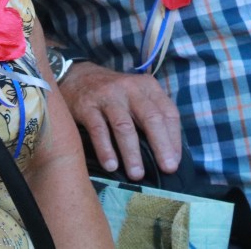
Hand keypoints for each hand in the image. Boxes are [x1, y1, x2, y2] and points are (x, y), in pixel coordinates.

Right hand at [59, 61, 182, 180]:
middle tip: (167, 169)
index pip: (168, 112)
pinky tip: (111, 166)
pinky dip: (105, 149)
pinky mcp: (87, 106)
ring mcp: (107, 96)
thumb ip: (151, 116)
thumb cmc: (113, 94)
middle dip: (161, 145)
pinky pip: (98, 130)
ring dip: (132, 152)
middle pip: (150, 118)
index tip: (175, 162)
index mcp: (147, 86)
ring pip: (124, 126)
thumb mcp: (136, 95)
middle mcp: (129, 88)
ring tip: (136, 174)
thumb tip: (167, 154)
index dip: (174, 139)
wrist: (75, 76)